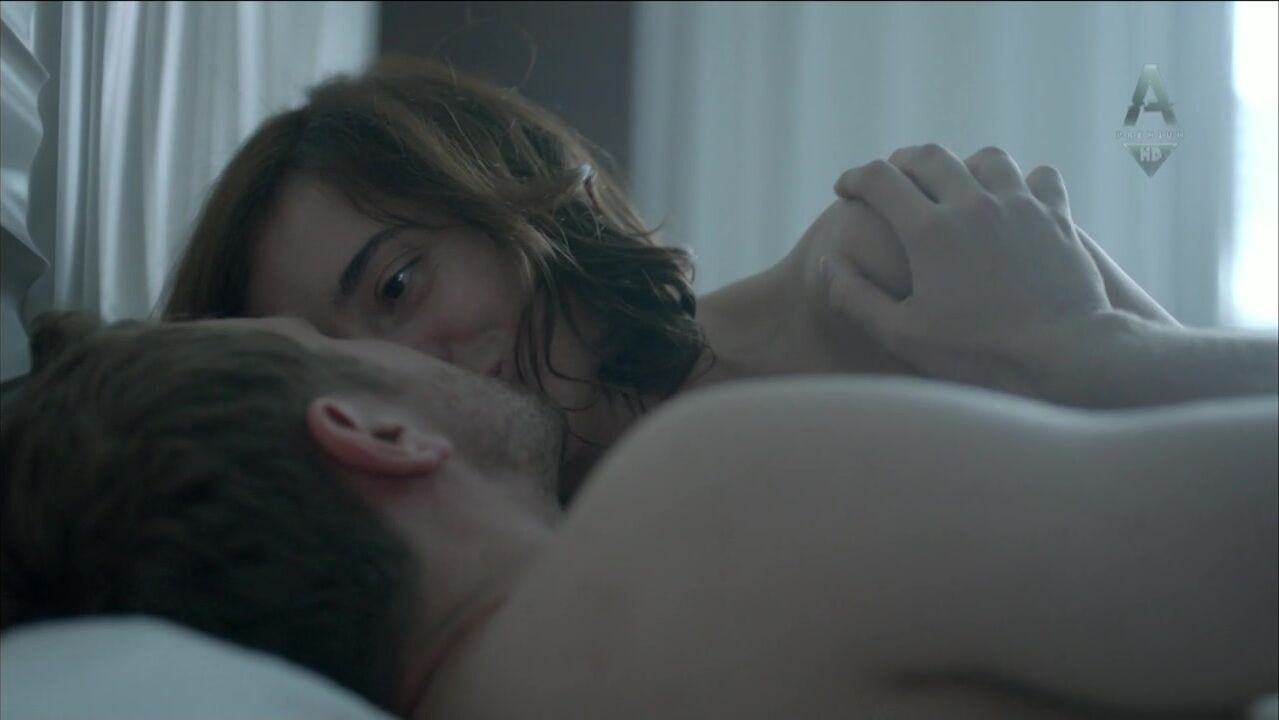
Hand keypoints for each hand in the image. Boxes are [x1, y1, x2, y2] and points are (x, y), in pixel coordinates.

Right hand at [822, 144, 1113, 395]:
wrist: (1065, 354)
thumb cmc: (978, 352)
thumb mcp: (903, 334)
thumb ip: (856, 297)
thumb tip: (828, 263)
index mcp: (929, 231)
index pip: (880, 180)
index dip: (855, 177)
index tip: (845, 188)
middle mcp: (973, 204)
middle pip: (930, 157)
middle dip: (902, 162)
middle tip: (891, 178)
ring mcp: (1020, 205)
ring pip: (987, 158)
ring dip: (963, 165)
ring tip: (955, 184)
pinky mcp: (1058, 216)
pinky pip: (1040, 176)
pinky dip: (1023, 181)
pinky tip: (1015, 200)